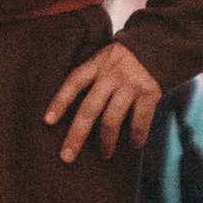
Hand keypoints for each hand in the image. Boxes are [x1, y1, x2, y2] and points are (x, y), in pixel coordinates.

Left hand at [45, 37, 160, 162]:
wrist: (155, 46)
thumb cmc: (120, 62)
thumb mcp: (101, 61)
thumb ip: (89, 80)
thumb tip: (68, 114)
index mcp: (95, 66)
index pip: (73, 83)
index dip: (59, 102)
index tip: (47, 121)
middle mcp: (111, 75)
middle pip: (89, 108)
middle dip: (77, 135)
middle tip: (67, 157)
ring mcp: (130, 85)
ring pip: (112, 119)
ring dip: (107, 141)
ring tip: (105, 154)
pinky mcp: (149, 93)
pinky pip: (140, 121)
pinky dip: (136, 136)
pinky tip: (134, 145)